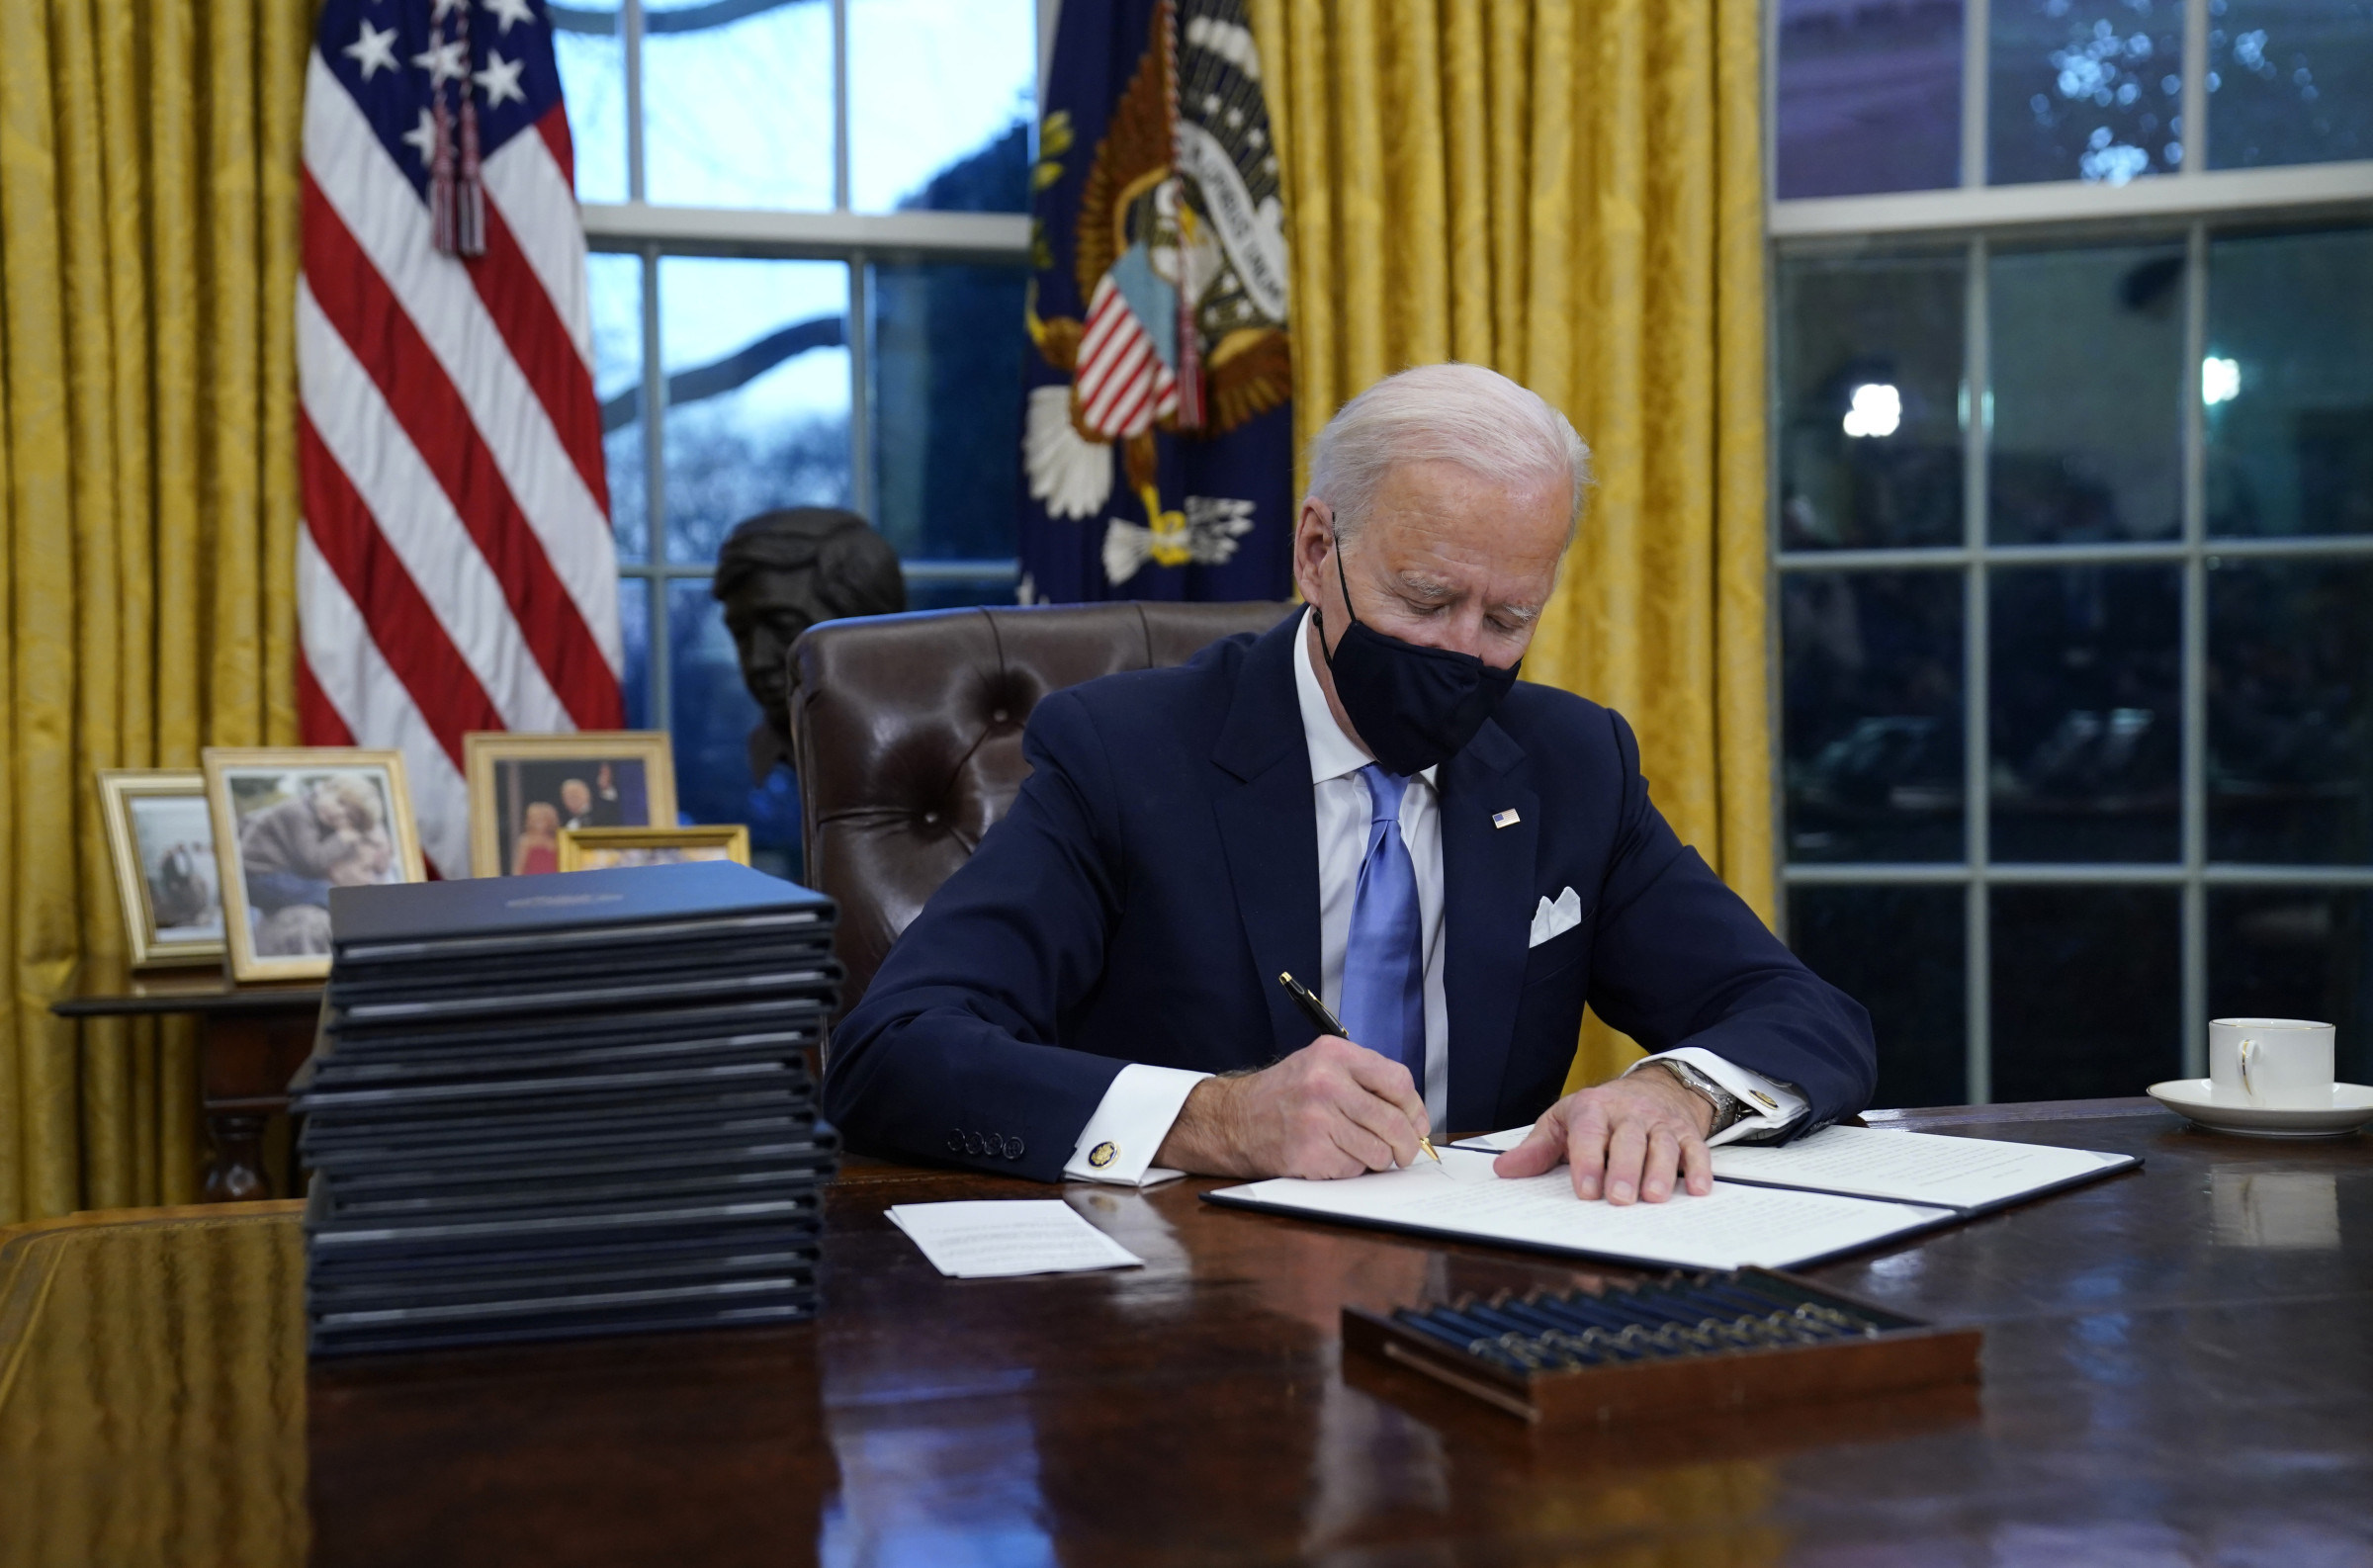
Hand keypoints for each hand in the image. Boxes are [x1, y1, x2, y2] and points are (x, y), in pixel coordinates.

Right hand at [1155, 1035, 1428, 1178]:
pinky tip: (1332, 1156)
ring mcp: (1317, 1119)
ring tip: (1358, 1151)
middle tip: (1406, 1153)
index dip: (1415, 1108)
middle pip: (1393, 1121)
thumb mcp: (1321, 1066)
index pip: (1398, 1080)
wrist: (1234, 1119)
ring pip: (1378, 1151)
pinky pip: (1354, 1169)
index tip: (1418, 1124)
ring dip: (1377, 1159)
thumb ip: (1365, 1081)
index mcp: (1335, 1054)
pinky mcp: (1310, 1151)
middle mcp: (1326, 1083)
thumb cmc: (1285, 1095)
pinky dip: (1351, 1169)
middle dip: (1407, 1144)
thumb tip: (1414, 1117)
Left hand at [1492, 1066, 1714, 1203]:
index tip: (1586, 1191)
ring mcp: (1660, 1123)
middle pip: (1628, 1140)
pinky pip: (1696, 1150)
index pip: (1589, 1133)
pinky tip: (1697, 1190)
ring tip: (1654, 1198)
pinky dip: (1699, 1169)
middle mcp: (1629, 1114)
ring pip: (1662, 1144)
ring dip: (1660, 1171)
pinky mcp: (1687, 1134)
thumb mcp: (1564, 1121)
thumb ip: (1537, 1148)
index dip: (1587, 1161)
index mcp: (1593, 1109)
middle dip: (1624, 1169)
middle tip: (1619, 1199)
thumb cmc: (1601, 1113)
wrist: (1653, 1087)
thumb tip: (1503, 1170)